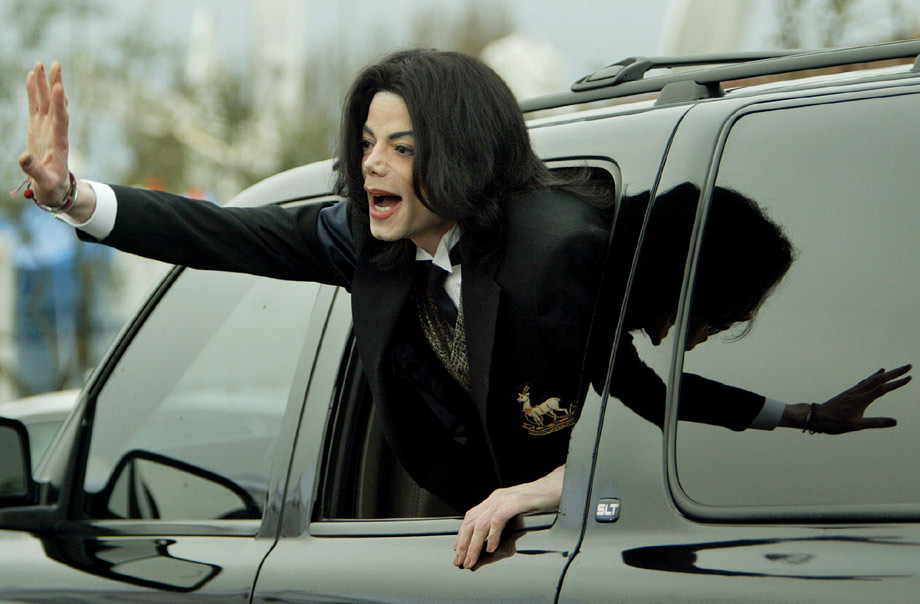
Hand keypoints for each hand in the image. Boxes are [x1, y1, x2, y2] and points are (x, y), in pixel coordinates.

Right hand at [18, 61, 71, 206]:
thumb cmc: (51, 188)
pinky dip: (33, 92)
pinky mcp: (38, 128)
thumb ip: (34, 170)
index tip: (59, 87)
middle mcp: (55, 131)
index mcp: (59, 143)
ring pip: (46, 102)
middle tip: (55, 64)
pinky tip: (31, 76)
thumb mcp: (44, 182)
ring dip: (44, 83)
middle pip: (56, 104)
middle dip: (55, 84)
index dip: (60, 104)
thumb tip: (23, 157)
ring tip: (40, 64)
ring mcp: (46, 128)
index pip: (61, 119)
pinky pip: (36, 106)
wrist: (55, 189)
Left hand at [453, 465, 563, 569]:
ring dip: (474, 544)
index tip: (459, 551)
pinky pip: (498, 520)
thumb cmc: (540, 501)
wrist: (557, 487)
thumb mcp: (516, 509)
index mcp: (495, 499)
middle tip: (461, 560)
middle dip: (464, 543)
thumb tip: (491, 539)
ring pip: (482, 523)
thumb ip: (503, 520)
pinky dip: (492, 535)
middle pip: (472, 521)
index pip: (471, 517)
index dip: (462, 535)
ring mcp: (506, 499)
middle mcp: (497, 498)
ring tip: (471, 558)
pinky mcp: (516, 502)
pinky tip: (491, 547)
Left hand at [803, 364, 911, 433]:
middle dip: (895, 373)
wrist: (816, 416)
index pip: (884, 388)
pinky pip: (864, 382)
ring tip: (894, 369)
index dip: (897, 383)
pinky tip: (875, 375)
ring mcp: (853, 391)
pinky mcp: (849, 393)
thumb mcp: (857, 425)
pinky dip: (872, 377)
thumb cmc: (835, 423)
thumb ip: (876, 422)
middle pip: (880, 379)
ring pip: (872, 379)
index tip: (910, 378)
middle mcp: (859, 392)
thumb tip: (895, 422)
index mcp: (862, 399)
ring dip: (885, 374)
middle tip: (909, 366)